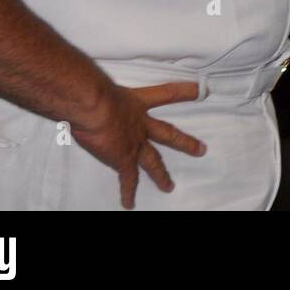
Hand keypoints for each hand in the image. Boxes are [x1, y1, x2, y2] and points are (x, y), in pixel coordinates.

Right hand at [69, 80, 206, 209]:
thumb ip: (101, 90)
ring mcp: (134, 143)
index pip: (166, 94)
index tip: (200, 90)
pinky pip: (128, 179)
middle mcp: (140, 123)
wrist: (93, 105)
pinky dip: (128, 192)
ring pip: (153, 162)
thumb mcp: (103, 85)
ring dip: (161, 175)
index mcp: (136, 101)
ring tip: (169, 186)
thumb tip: (87, 89)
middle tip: (202, 150)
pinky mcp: (124, 159)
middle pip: (168, 134)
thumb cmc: (94, 89)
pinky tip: (129, 204)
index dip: (183, 92)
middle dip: (185, 143)